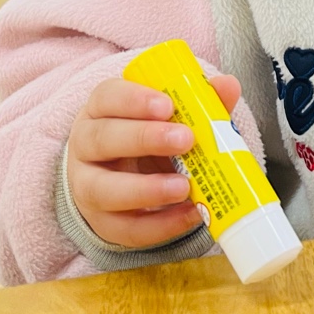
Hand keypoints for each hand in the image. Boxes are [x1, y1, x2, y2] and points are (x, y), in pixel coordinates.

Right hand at [67, 74, 242, 247]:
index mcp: (101, 110)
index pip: (107, 97)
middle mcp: (86, 146)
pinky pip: (126, 228)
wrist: (125, 180)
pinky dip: (161, 225)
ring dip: (146, 189)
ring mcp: (87, 186)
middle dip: (145, 138)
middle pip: (102, 139)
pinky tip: (191, 214)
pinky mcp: (102, 222)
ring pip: (102, 189)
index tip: (168, 105)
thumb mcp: (170, 118)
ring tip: (184, 186)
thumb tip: (228, 86)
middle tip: (186, 139)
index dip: (134, 100)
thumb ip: (200, 102)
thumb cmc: (150, 139)